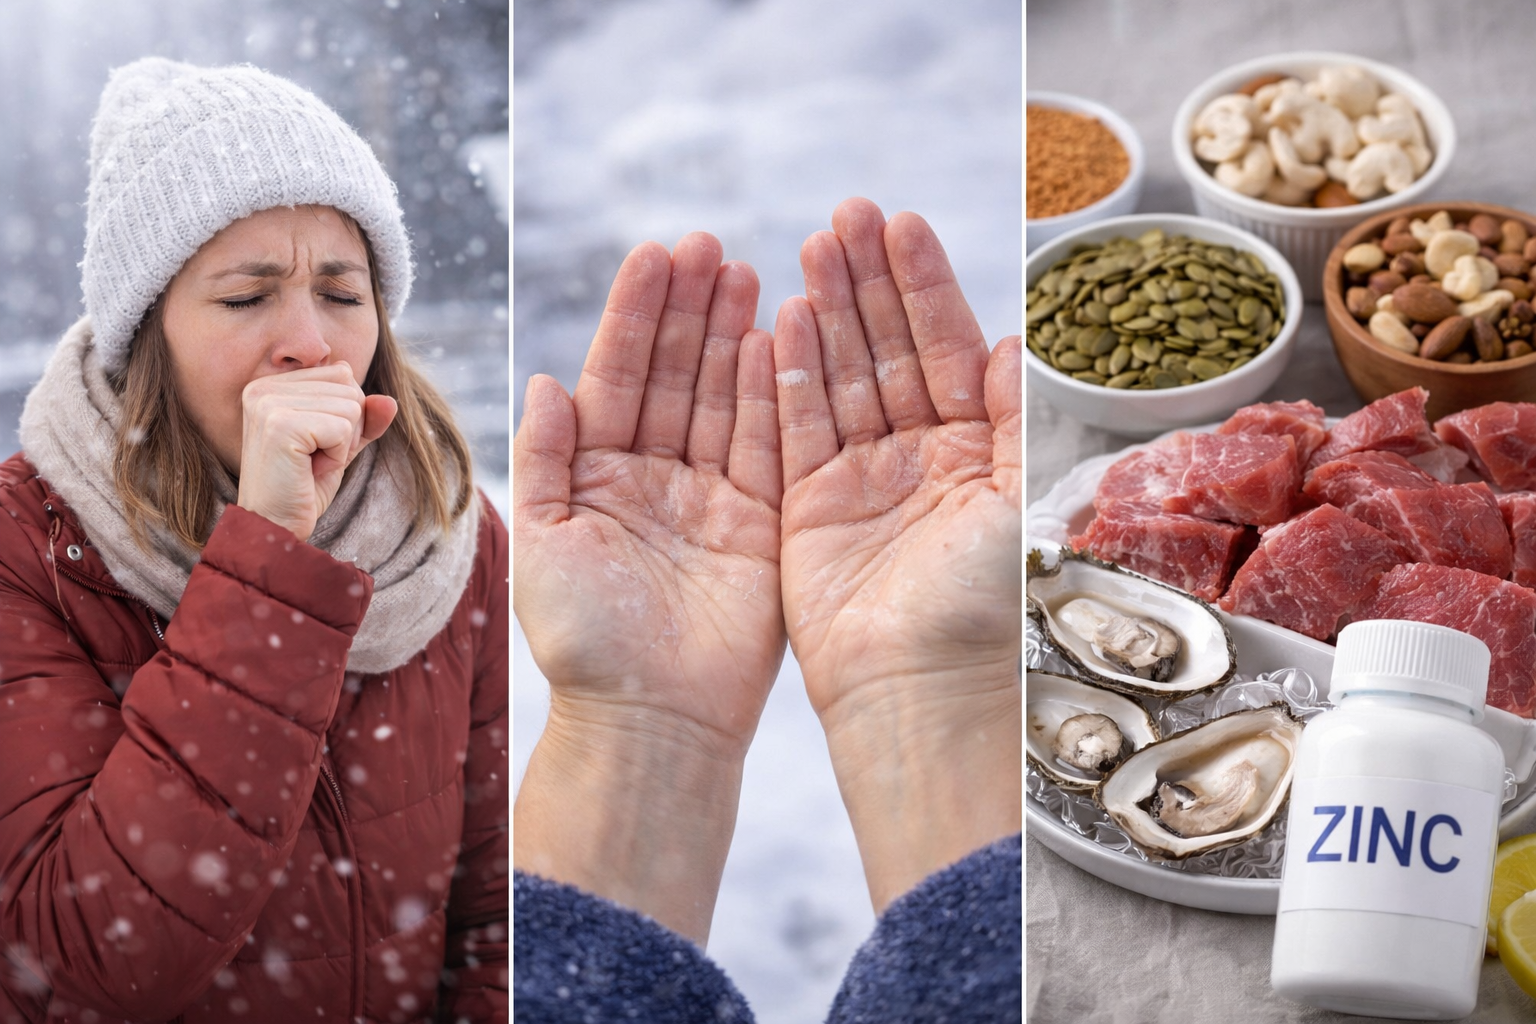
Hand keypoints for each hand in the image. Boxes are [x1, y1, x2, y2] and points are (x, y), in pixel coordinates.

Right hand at [236, 362, 396, 541]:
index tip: (315, 443)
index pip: (342, 373)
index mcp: (272, 384)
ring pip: (351, 407)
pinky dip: (337, 455)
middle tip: (313, 458)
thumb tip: (390, 400)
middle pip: (350, 387)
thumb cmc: (303, 486)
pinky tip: (309, 470)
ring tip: (310, 464)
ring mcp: (269, 403)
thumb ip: (365, 419)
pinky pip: (343, 428)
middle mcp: (264, 387)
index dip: (346, 414)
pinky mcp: (281, 424)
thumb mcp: (340, 445)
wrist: (274, 526)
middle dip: (347, 430)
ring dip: (342, 445)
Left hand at [512, 233, 782, 942]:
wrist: (651, 721)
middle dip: (691, 310)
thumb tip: (546, 378)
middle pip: (676, 375)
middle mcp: (655, 476)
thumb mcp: (544, 541)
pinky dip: (773, 392)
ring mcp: (712, 496)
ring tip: (748, 271)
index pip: (618, 376)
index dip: (636, 315)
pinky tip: (778, 337)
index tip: (657, 254)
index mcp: (596, 474)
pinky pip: (767, 444)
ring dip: (733, 335)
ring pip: (724, 398)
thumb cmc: (584, 642)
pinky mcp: (761, 522)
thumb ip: (545, 458)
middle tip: (711, 246)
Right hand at [777, 198, 1020, 910]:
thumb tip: (1017, 341)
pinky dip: (786, 377)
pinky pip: (793, 431)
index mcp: (977, 453)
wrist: (923, 693)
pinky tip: (778, 321)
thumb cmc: (985, 608)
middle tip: (844, 214)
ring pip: (839, 380)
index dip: (922, 286)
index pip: (945, 348)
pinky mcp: (809, 513)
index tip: (898, 224)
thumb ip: (1015, 417)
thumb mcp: (1020, 500)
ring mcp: (863, 485)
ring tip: (809, 247)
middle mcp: (920, 461)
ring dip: (825, 314)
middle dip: (868, 283)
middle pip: (888, 351)